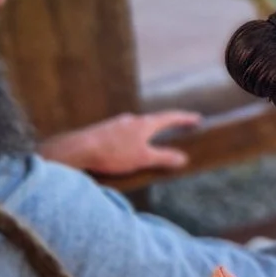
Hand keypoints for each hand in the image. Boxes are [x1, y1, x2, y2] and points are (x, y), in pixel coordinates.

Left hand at [40, 110, 200, 176]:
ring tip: (150, 145)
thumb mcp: (143, 159)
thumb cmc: (113, 154)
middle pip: (153, 120)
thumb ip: (164, 158)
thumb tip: (184, 158)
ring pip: (137, 127)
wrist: (78, 149)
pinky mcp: (104, 131)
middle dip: (165, 126)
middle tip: (176, 129)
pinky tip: (125, 150)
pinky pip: (124, 134)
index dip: (185, 118)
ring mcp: (116, 124)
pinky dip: (131, 140)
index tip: (197, 118)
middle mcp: (131, 119)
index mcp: (145, 124)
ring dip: (146, 134)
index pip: (170, 117)